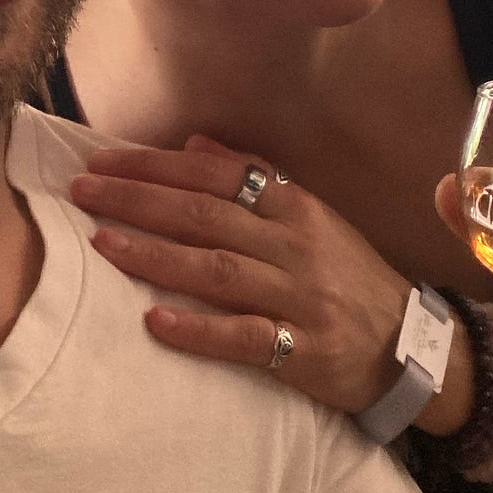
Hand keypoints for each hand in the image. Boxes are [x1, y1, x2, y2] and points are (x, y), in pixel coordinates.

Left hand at [70, 136, 411, 412]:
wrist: (409, 347)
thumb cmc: (349, 277)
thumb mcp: (312, 218)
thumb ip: (257, 178)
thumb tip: (195, 143)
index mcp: (296, 208)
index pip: (219, 175)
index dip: (159, 165)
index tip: (105, 162)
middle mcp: (295, 245)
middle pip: (207, 215)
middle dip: (141, 200)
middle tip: (83, 193)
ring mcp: (299, 297)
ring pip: (217, 270)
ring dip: (156, 256)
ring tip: (104, 244)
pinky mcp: (304, 349)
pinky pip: (244, 337)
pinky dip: (198, 329)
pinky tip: (155, 322)